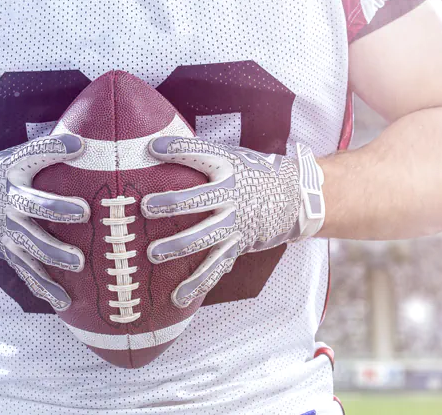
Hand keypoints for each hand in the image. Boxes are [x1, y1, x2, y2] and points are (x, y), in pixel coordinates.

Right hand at [0, 134, 89, 309]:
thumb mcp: (12, 157)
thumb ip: (45, 151)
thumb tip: (87, 139)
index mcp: (12, 172)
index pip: (34, 155)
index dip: (55, 148)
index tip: (79, 145)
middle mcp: (9, 202)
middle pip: (35, 205)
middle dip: (58, 209)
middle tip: (83, 212)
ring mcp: (7, 230)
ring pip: (33, 244)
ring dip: (55, 253)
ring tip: (79, 262)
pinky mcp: (6, 251)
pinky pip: (27, 272)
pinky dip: (45, 288)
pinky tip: (65, 301)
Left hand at [141, 137, 325, 307]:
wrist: (295, 197)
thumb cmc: (252, 173)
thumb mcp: (232, 157)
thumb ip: (200, 156)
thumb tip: (155, 144)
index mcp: (228, 168)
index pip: (201, 155)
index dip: (178, 150)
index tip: (154, 147)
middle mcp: (231, 196)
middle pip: (198, 201)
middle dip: (172, 204)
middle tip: (146, 208)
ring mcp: (235, 223)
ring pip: (204, 237)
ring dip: (178, 246)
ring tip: (153, 254)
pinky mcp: (237, 245)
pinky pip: (215, 266)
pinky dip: (197, 283)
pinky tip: (177, 297)